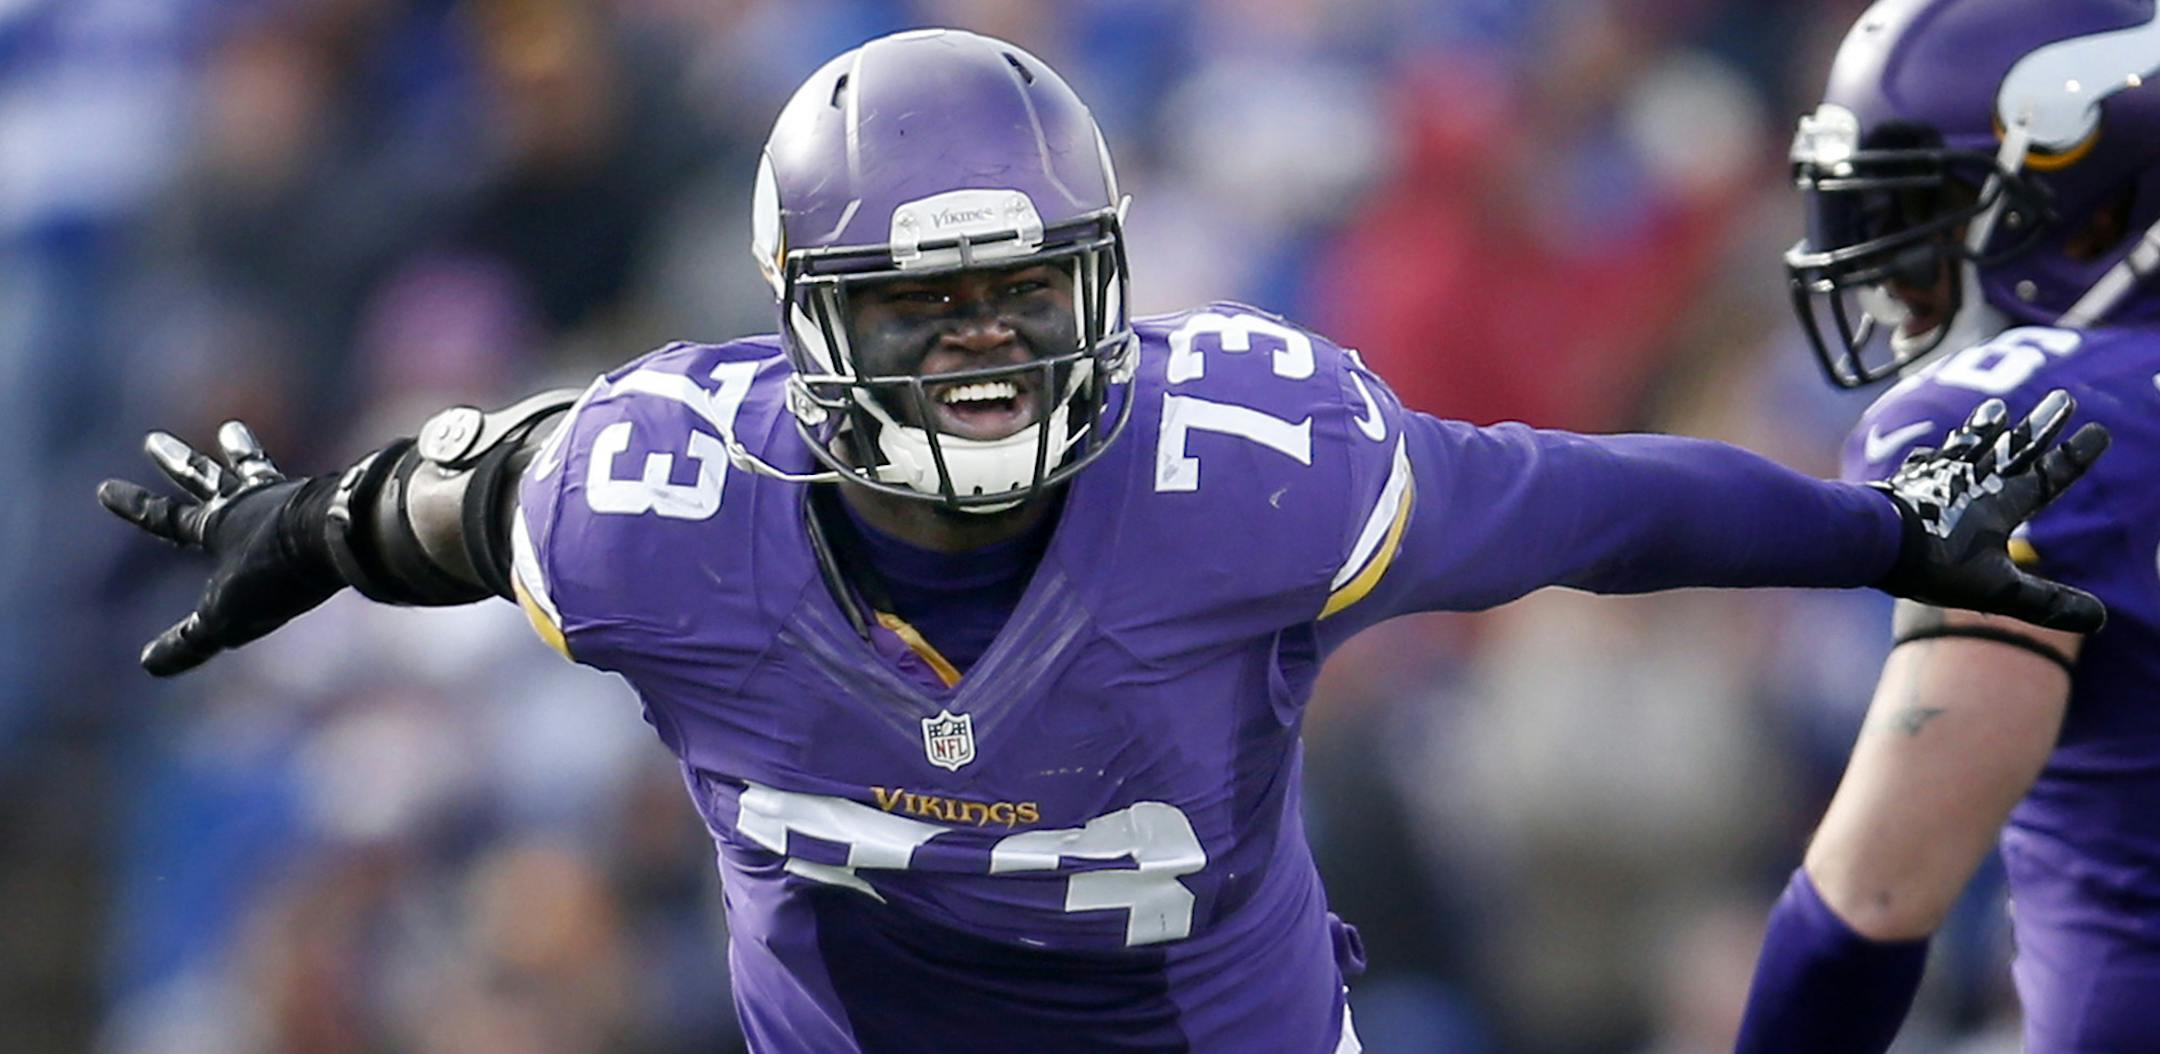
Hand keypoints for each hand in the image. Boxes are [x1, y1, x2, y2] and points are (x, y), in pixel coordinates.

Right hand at [98, 422, 341, 675]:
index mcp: (218, 527)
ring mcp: (290, 495)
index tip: (105, 488)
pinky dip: (306, 482)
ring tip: (231, 429)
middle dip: (175, 463)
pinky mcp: (329, 495)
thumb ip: (191, 641)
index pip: (165, 518)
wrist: (338, 535)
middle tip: (152, 439)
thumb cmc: (277, 572)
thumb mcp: (227, 616)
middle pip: (204, 479)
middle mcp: (250, 502)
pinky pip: (312, 484)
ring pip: (255, 469)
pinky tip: (322, 481)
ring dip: (241, 453)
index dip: (135, 508)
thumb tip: (150, 664)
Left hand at [1872, 391, 2109, 632]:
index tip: (2099, 431)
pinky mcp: (1904, 484)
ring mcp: (1935, 479)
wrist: (1869, 540)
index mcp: (2000, 503)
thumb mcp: (1996, 588)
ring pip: (1968, 447)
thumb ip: (2045, 602)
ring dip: (1985, 429)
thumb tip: (2099, 619)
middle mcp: (1971, 482)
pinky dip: (1935, 454)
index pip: (2047, 477)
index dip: (2074, 458)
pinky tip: (1930, 452)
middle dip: (2040, 426)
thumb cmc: (1933, 564)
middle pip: (2013, 449)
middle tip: (2063, 397)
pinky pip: (1925, 463)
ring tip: (1995, 410)